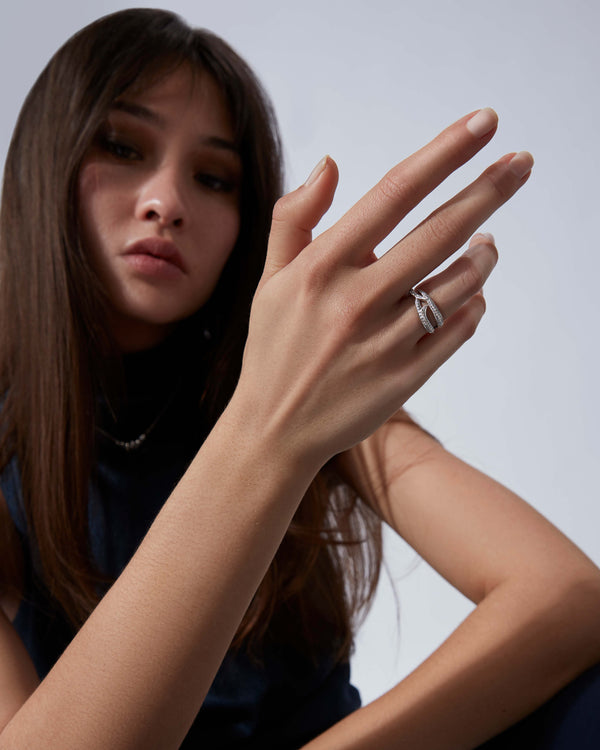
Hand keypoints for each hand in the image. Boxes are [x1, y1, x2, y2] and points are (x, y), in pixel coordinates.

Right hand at [236, 109, 531, 471]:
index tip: (483, 123)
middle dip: (490, 189)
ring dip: (484, 255)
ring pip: (460, 282)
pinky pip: (458, 329)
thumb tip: (329, 162)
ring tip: (488, 241)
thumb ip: (294, 218)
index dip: (445, 153)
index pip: (395, 193)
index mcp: (322, 266)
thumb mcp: (269, 281)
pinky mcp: (405, 377)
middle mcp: (358, 299)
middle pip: (441, 231)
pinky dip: (475, 304)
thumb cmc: (274, 349)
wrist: (275, 429)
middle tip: (522, 162)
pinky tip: (473, 292)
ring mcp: (385, 341)